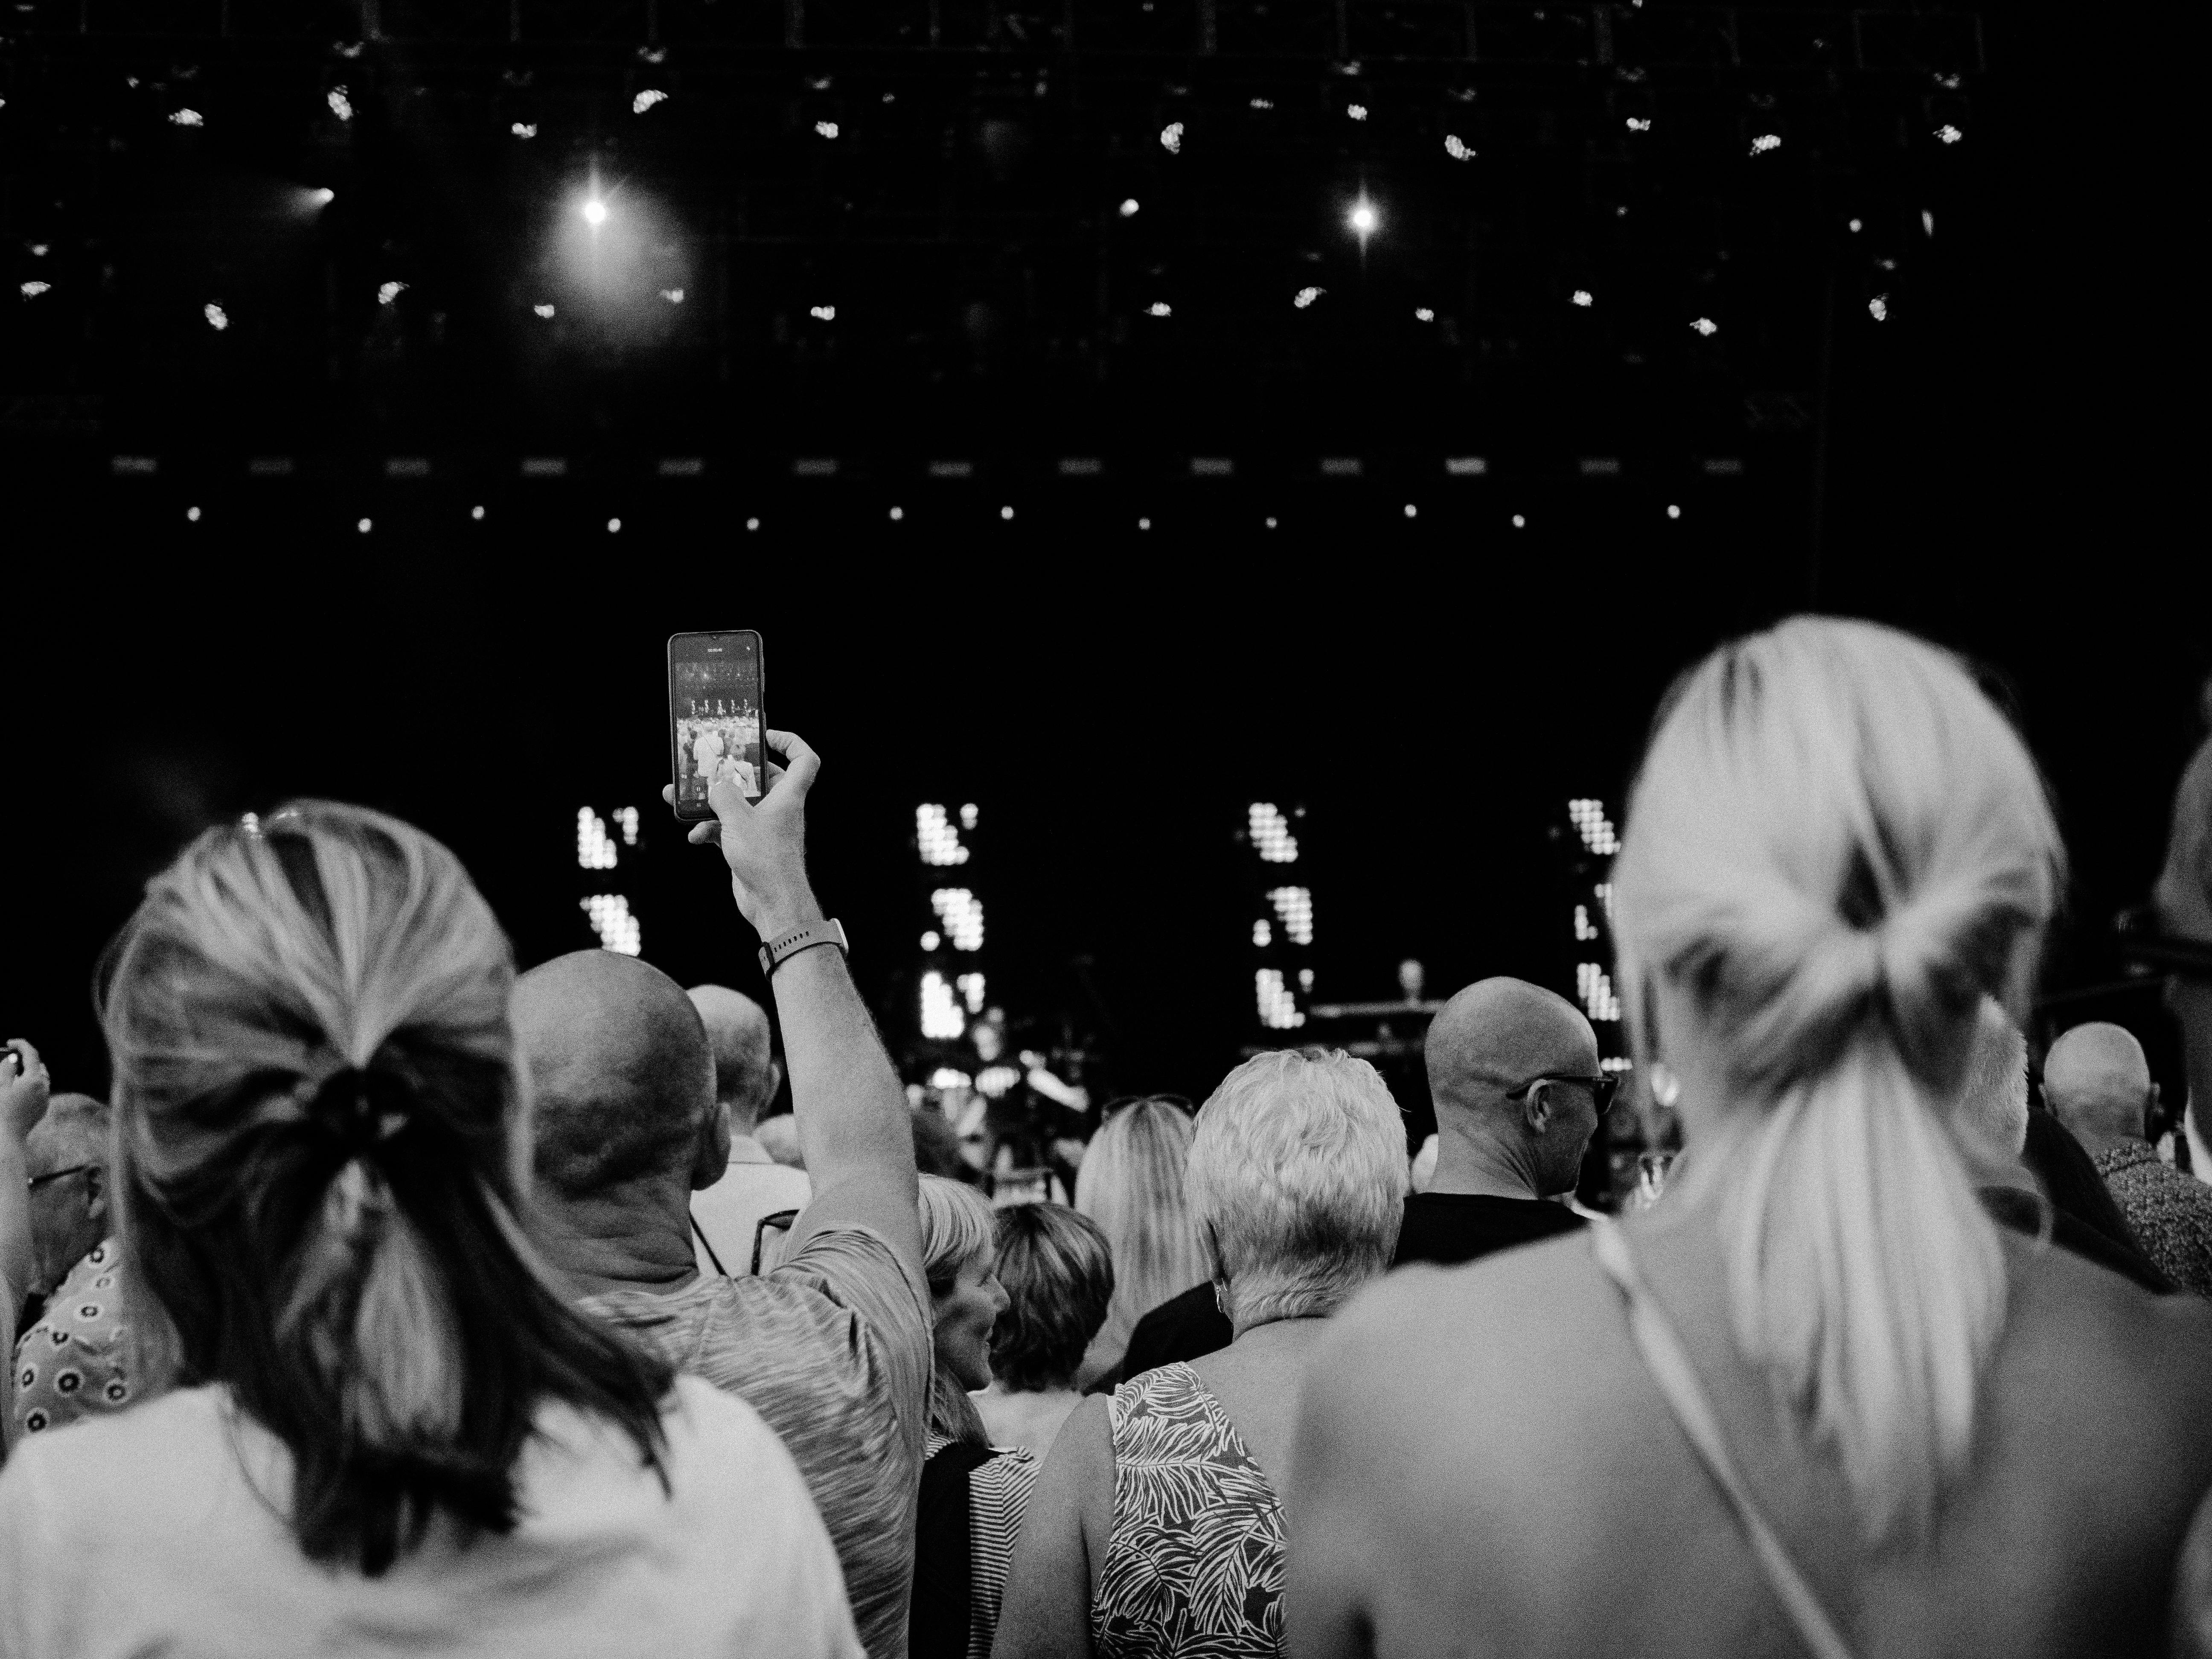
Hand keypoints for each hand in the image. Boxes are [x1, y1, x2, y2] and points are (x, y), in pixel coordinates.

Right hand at [1, 1039, 51, 1142]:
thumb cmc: (0, 1110)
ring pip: (40, 1079)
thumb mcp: (0, 1086)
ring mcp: (45, 1098)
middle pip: (38, 1066)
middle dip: (25, 1060)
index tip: (10, 1042)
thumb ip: (7, 1068)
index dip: (21, 1044)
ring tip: (13, 1074)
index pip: (32, 1054)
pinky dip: (30, 1086)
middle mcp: (44, 1087)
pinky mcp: (42, 1108)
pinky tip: (17, 1090)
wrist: (7, 1137)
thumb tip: (14, 1058)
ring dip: (28, 1073)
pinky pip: (39, 1091)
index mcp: (35, 1079)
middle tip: (10, 1058)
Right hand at [662, 728, 823, 937]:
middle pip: (758, 779)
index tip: (765, 736)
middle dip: (729, 773)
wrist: (772, 904)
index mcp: (787, 796)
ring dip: (709, 804)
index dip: (789, 742)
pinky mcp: (749, 847)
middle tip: (707, 767)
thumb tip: (715, 786)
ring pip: (736, 806)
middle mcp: (778, 809)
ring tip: (680, 800)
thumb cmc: (766, 860)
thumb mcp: (738, 820)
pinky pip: (727, 829)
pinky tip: (694, 836)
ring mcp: (763, 829)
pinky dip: (710, 829)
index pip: (803, 760)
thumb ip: (723, 796)